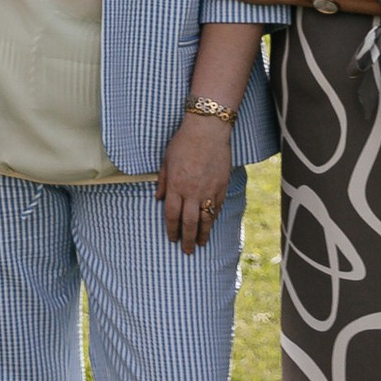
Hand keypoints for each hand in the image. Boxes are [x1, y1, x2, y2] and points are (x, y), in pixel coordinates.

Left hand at [157, 112, 230, 253]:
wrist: (207, 130)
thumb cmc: (183, 142)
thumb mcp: (166, 160)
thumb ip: (163, 181)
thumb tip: (158, 199)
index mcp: (176, 185)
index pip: (172, 215)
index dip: (171, 229)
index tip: (171, 239)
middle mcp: (192, 191)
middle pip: (189, 222)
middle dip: (187, 239)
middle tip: (187, 251)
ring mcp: (208, 190)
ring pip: (206, 218)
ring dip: (203, 234)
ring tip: (201, 244)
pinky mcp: (221, 186)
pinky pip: (217, 207)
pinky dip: (213, 218)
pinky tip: (211, 225)